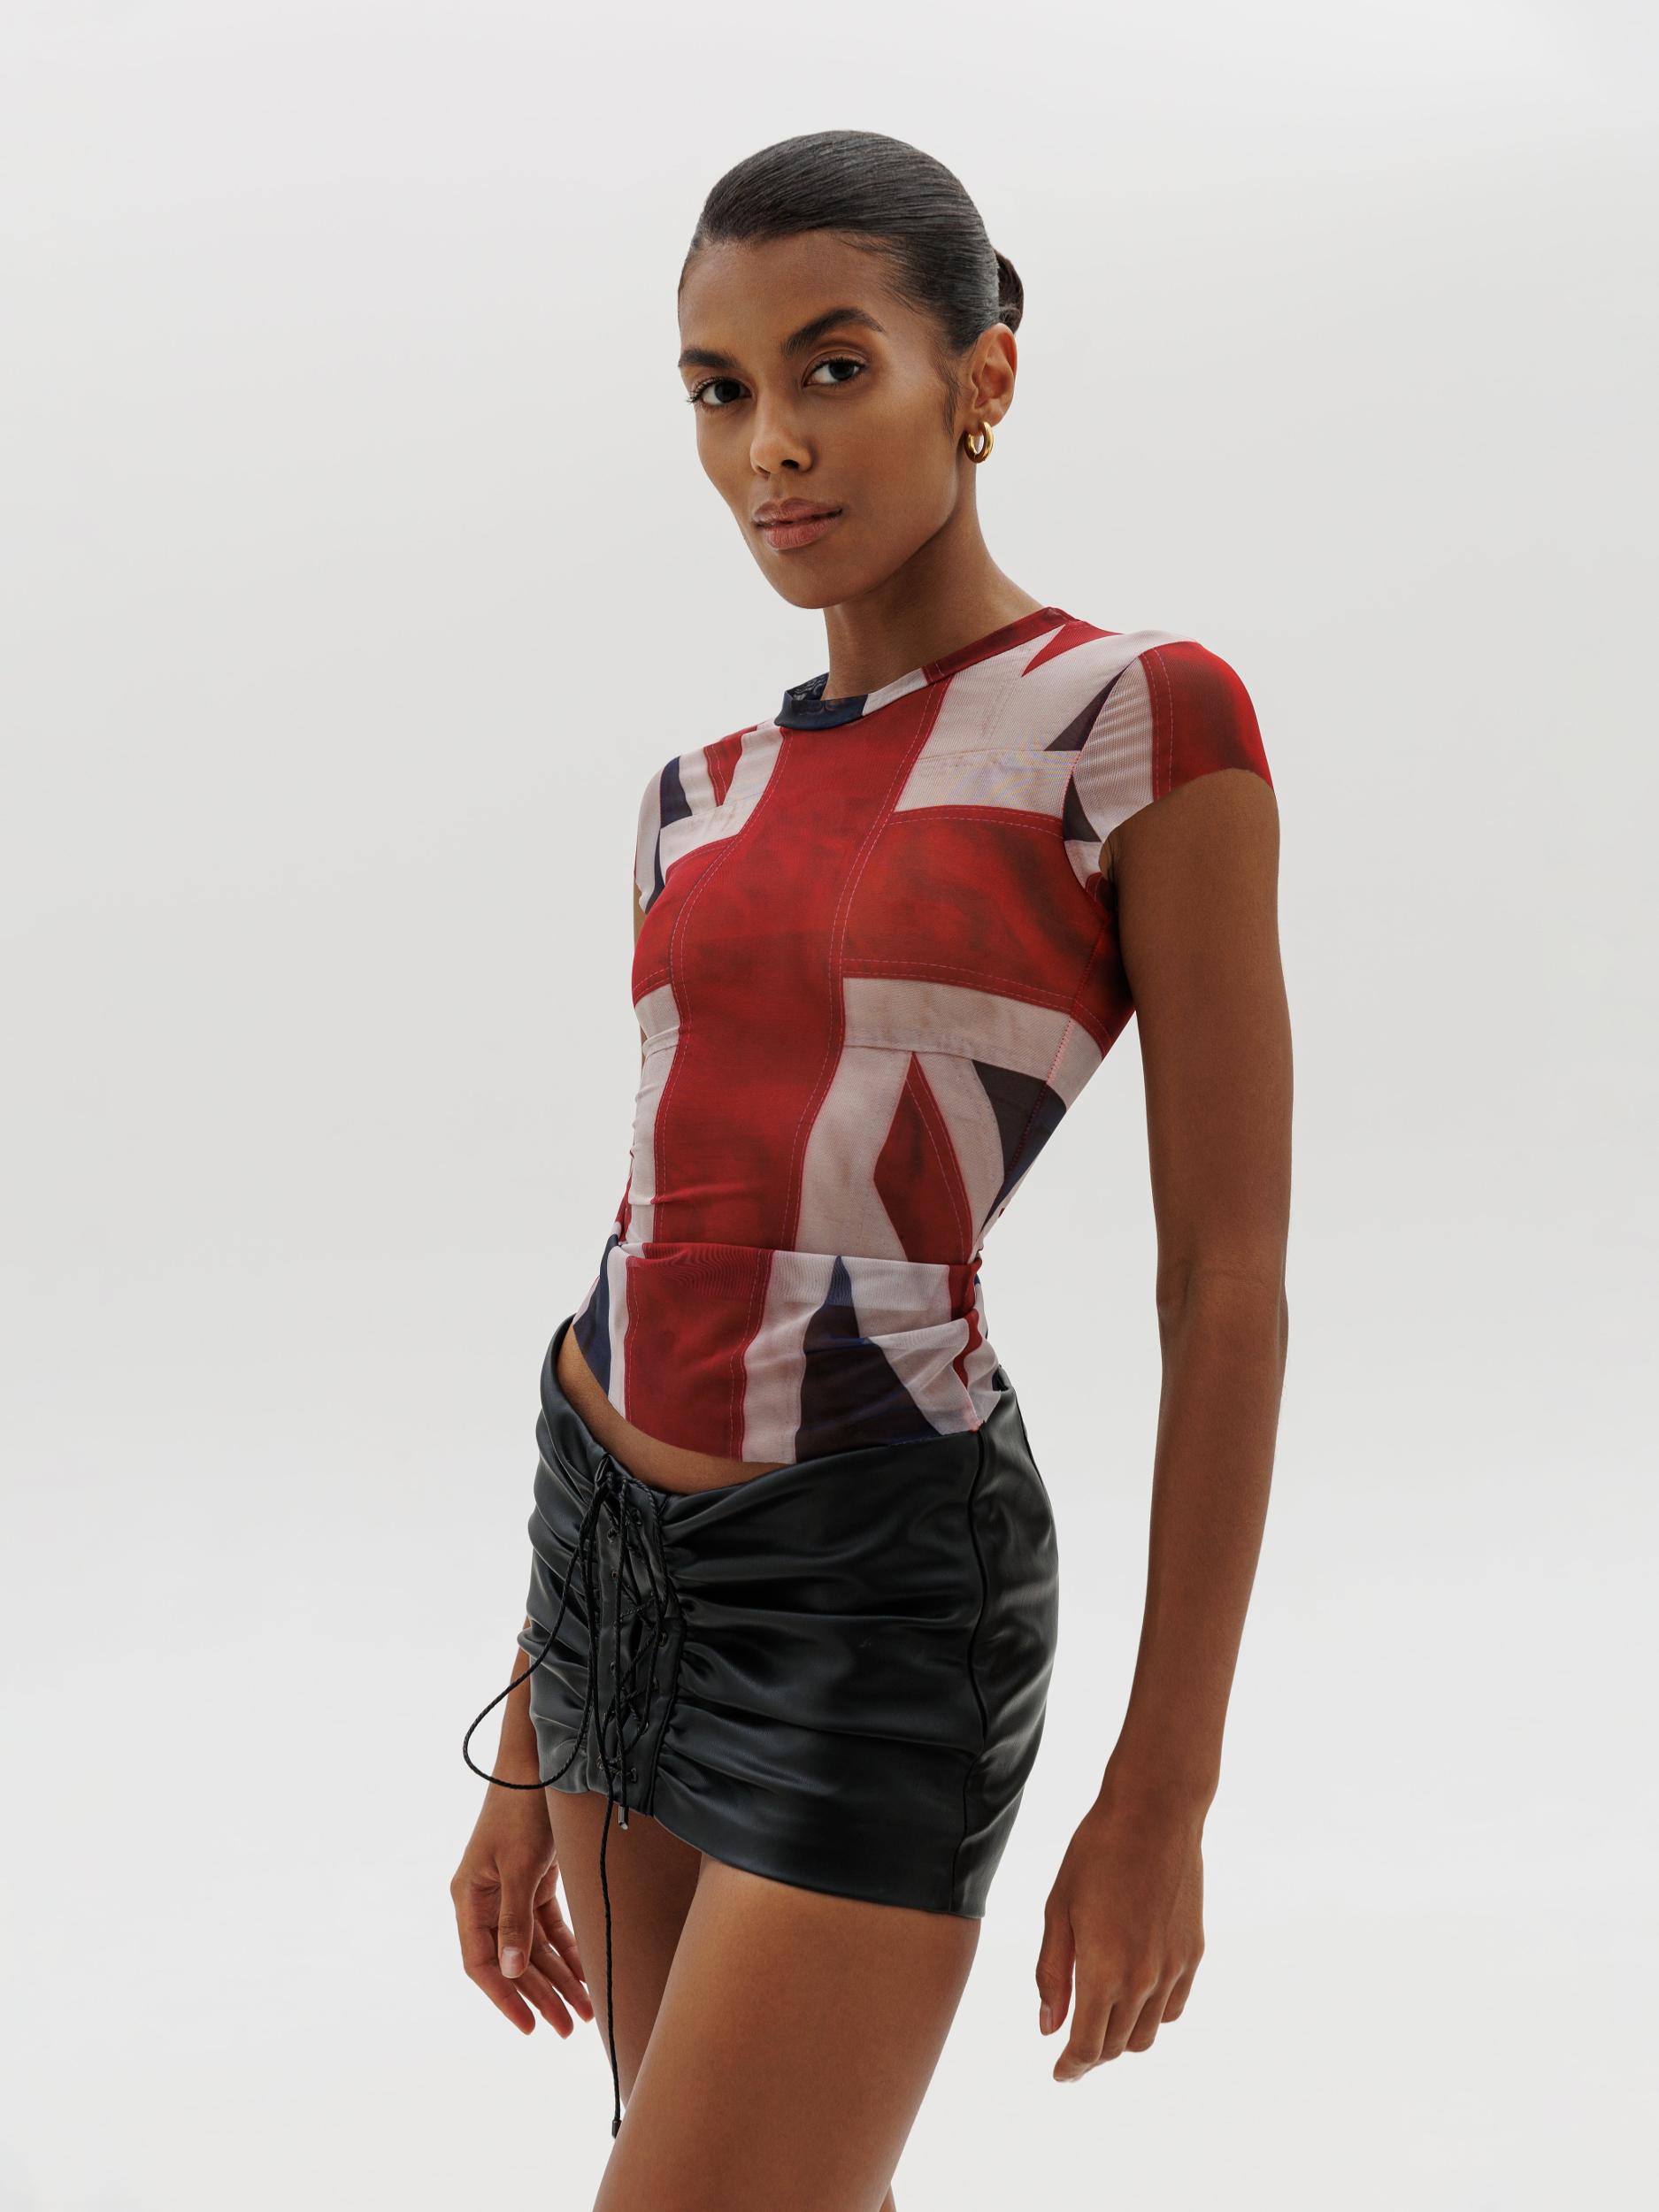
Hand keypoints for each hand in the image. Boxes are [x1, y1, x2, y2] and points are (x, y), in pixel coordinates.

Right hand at [451, 1790, 594, 2037]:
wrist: (542, 1763)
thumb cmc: (521, 1809)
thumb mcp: (518, 1866)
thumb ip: (515, 1920)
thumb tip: (512, 1972)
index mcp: (470, 1898)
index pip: (482, 1963)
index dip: (505, 1998)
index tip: (529, 2026)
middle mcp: (487, 1900)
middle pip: (514, 1961)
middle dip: (542, 1995)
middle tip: (568, 2028)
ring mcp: (511, 1891)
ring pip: (535, 1948)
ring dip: (560, 1978)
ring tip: (585, 2010)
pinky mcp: (534, 1881)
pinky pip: (550, 1927)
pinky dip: (567, 1949)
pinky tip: (586, 1973)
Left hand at [1035, 1785, 1205, 2081]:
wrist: (1155, 1813)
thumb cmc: (1096, 1853)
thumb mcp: (1058, 1909)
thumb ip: (1053, 1972)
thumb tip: (1049, 2028)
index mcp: (1103, 1971)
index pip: (1086, 2046)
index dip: (1071, 2067)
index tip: (1061, 2074)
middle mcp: (1143, 1980)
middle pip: (1117, 2046)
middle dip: (1092, 2054)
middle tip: (1073, 2047)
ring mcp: (1173, 1968)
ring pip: (1148, 2033)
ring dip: (1122, 2038)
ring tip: (1102, 2021)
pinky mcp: (1193, 1954)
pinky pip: (1173, 2008)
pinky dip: (1152, 2016)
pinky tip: (1135, 1997)